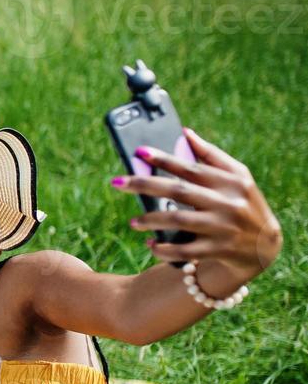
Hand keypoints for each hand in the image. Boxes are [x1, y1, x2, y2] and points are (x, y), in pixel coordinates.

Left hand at [118, 128, 281, 281]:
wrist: (265, 245)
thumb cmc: (243, 203)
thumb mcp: (238, 176)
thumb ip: (211, 155)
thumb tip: (185, 132)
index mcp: (230, 181)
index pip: (191, 168)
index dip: (164, 160)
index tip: (139, 153)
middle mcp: (227, 202)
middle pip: (179, 191)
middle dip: (145, 185)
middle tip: (116, 182)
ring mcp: (222, 227)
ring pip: (178, 220)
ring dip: (151, 219)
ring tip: (133, 222)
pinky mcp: (218, 250)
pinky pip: (185, 251)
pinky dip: (164, 249)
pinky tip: (150, 245)